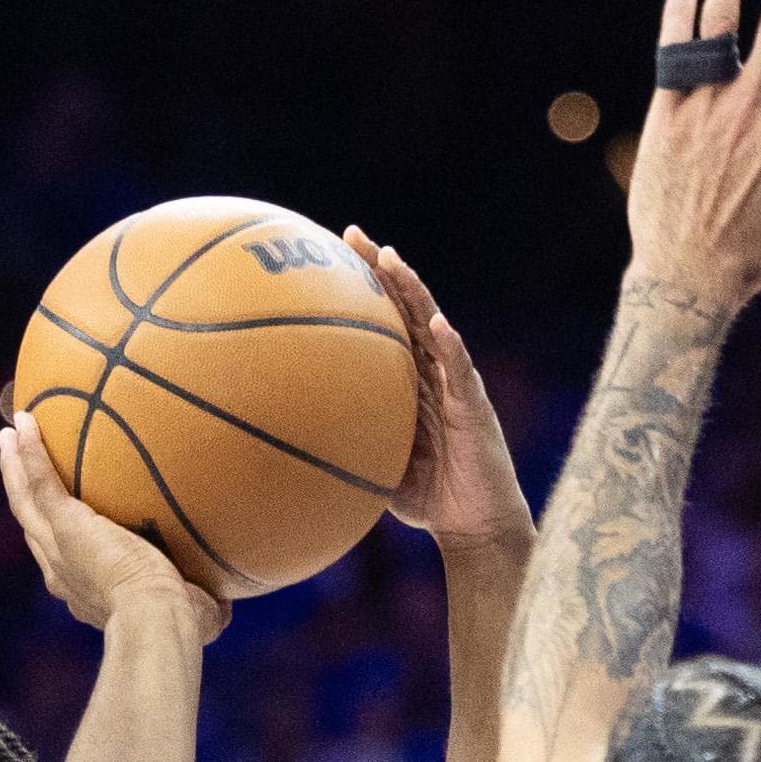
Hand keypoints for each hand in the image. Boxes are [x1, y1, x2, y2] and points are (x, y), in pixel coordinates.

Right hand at [0, 414, 228, 639]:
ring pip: (26, 501)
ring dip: (15, 466)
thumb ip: (201, 601)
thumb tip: (225, 603)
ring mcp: (58, 547)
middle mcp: (63, 571)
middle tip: (17, 463)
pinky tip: (25, 422)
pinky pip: (40, 481)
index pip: (64, 560)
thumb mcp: (192, 613)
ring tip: (11, 434)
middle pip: (34, 526)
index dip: (57, 536)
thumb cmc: (179, 625)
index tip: (61, 516)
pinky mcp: (64, 525)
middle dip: (25, 496)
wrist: (157, 620)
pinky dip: (29, 452)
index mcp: (86, 592)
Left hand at [343, 228, 532, 549]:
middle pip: (407, 307)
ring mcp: (456, 385)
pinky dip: (451, 347)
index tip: (332, 252)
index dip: (363, 284)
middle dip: (382, 268)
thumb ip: (345, 441)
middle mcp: (433, 372)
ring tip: (393, 262)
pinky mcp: (474, 407)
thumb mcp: (374, 462)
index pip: (385, 320)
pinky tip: (438, 326)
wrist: (473, 527)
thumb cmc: (427, 498)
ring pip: (434, 326)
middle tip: (353, 234)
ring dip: (414, 292)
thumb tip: (286, 438)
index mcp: (411, 378)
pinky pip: (462, 372)